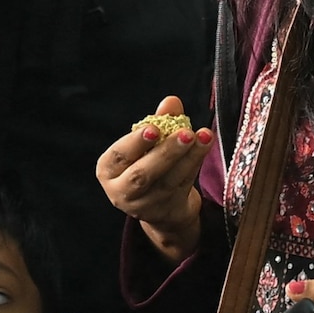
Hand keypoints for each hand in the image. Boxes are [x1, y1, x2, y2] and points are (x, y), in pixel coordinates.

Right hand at [98, 96, 209, 259]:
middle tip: (186, 133)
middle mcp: (122, 192)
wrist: (159, 205)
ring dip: (188, 157)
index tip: (154, 129)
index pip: (118, 156)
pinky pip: (183, 184)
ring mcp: (146, 205)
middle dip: (165, 153)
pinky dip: (195, 163)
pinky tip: (205, 145)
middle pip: (142, 174)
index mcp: (108, 170)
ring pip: (168, 181)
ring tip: (204, 136)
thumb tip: (171, 102)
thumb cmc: (146, 163)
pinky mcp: (168, 210)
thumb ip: (157, 121)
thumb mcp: (145, 144)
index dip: (135, 142)